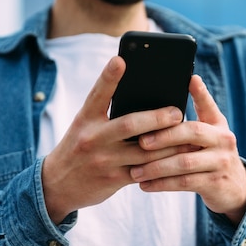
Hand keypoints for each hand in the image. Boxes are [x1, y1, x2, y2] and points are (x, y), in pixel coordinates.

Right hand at [41, 56, 185, 223]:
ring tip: (188, 136)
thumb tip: (144, 95)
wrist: (57, 185)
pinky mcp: (113, 179)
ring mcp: (104, 160)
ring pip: (143, 151)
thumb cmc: (79, 147)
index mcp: (85, 119)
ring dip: (168, 143)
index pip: (97, 94)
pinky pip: (144, 171)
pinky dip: (163, 165)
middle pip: (129, 124)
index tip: (120, 60)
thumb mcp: (84, 125)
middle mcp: (93, 138)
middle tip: (177, 112)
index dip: (109, 76)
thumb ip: (106, 111)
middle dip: (155, 118)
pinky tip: (178, 158)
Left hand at [130, 75, 245, 225]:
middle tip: (141, 141)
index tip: (189, 79)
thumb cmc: (211, 155)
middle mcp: (223, 140)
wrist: (235, 188)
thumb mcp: (210, 134)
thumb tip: (180, 86)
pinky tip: (145, 185)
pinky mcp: (215, 183)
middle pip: (192, 133)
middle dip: (164, 136)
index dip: (200, 92)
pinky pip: (184, 183)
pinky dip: (162, 184)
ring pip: (185, 163)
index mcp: (218, 124)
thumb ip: (196, 115)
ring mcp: (221, 162)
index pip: (208, 105)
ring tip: (135, 171)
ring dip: (157, 167)